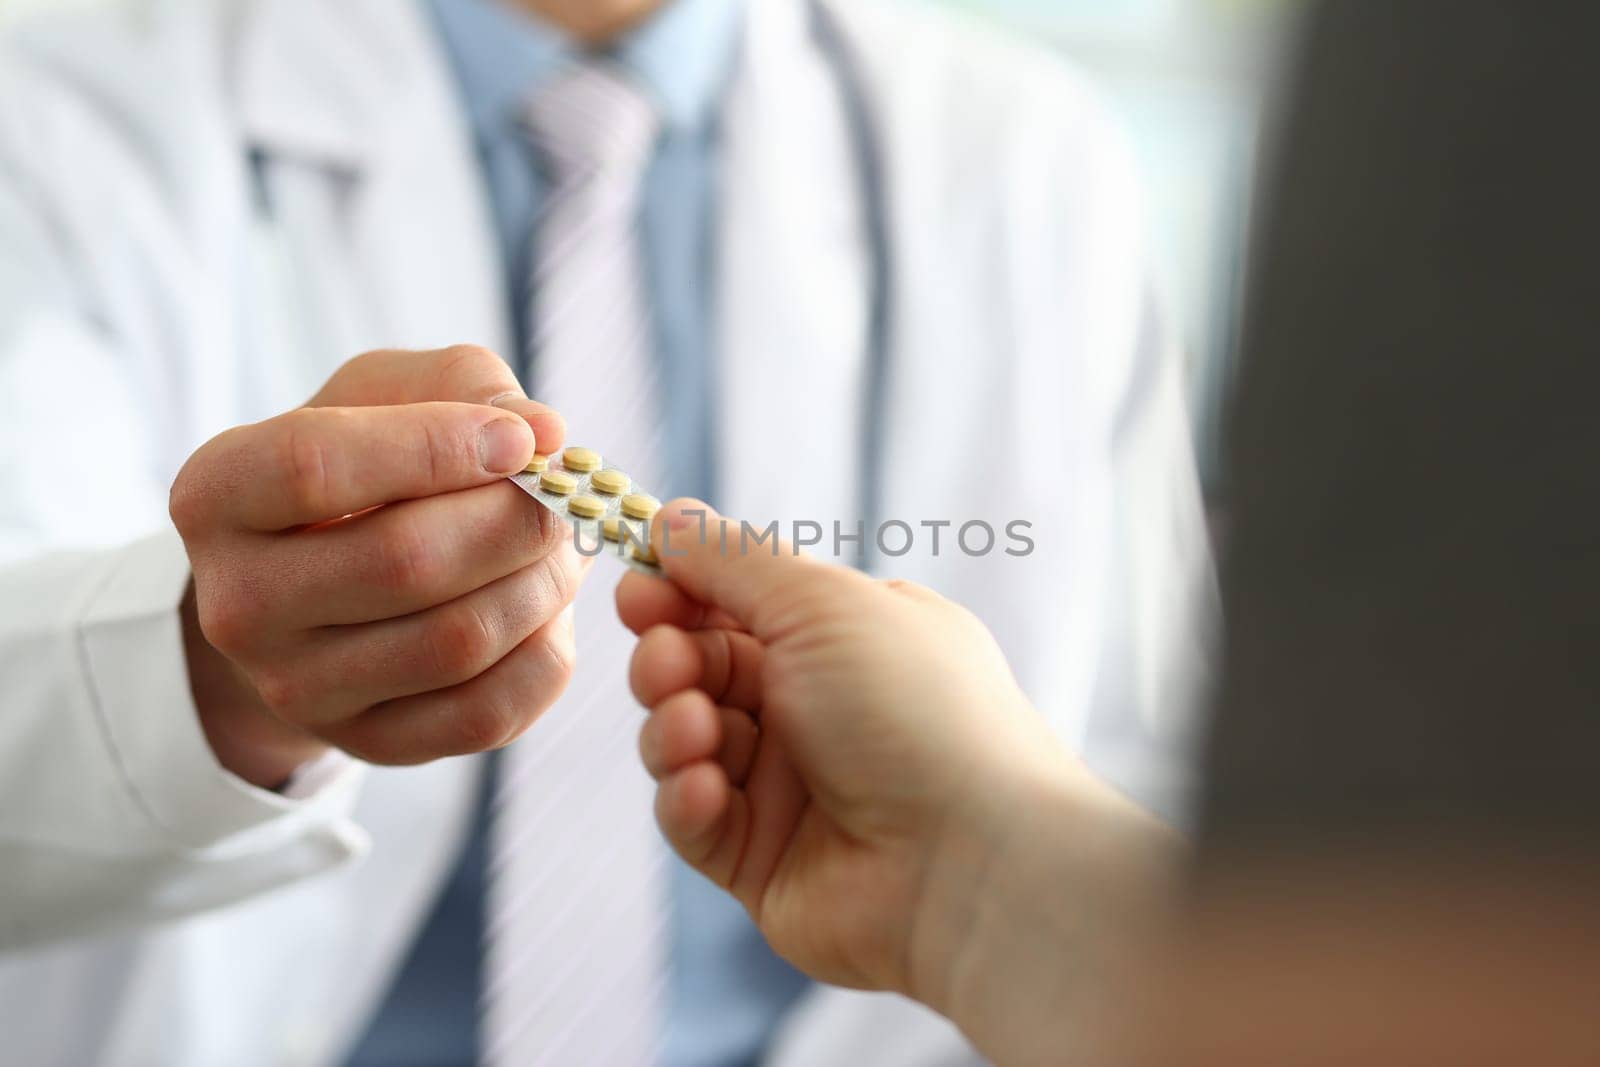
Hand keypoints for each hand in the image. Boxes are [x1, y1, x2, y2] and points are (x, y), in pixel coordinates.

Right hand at [171, 346, 581, 787]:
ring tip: (556, 547)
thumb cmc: (362, 469)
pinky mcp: (368, 744)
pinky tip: (543, 610)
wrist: (318, 588)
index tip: (522, 441)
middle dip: (515, 520)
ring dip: (542, 584)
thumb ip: (463, 385)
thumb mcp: (385, 395)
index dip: (437, 446)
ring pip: (458, 640)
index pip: (315, 466)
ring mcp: (297, 690)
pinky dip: (545, 650)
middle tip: (562, 498)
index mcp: (217, 495)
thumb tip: (544, 430)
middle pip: (406, 561)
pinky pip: (489, 711)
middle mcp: (238, 604)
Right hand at [617, 504, 1063, 989]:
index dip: (682, 591)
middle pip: (703, 668)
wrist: (973, 861)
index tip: (640, 583)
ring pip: (686, 741)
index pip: (739, 602)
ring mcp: (790, 788)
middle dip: (670, 657)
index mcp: (846, 639)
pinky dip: (688, 799)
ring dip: (674, 727)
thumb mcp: (824, 604)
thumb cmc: (916, 713)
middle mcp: (819, 708)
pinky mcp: (763, 861)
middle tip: (667, 658)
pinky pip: (695, 820)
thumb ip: (736, 560)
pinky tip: (706, 788)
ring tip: (696, 726)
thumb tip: (671, 516)